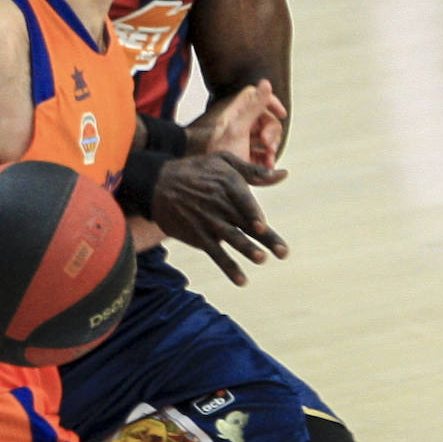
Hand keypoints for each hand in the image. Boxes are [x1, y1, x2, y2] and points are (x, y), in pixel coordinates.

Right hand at [151, 151, 287, 284]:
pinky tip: (241, 280)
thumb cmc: (196, 170)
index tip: (262, 227)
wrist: (158, 184)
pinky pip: (216, 254)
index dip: (253, 214)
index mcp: (228, 185)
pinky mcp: (200, 237)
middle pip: (247, 224)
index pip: (244, 202)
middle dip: (266, 239)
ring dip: (247, 249)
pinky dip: (229, 267)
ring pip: (232, 238)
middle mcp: (219, 205)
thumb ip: (255, 171)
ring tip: (261, 258)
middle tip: (283, 252)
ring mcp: (209, 222)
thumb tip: (284, 174)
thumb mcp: (223, 161)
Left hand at [188, 80, 285, 168]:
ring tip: (269, 158)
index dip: (269, 101)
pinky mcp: (249, 157)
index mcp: (234, 115)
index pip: (254, 96)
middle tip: (268, 145)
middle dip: (272, 132)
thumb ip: (254, 106)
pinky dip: (269, 158)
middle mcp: (239, 125)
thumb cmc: (222, 156)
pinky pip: (265, 152)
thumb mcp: (239, 129)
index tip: (281, 113)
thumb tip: (265, 82)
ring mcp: (245, 141)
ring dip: (273, 146)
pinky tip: (268, 166)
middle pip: (266, 118)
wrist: (216, 185)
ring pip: (268, 136)